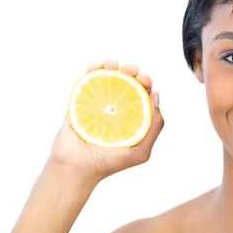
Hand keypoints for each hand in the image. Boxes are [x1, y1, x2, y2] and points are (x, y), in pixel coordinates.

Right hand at [48, 59, 164, 183]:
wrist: (76, 168)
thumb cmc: (110, 163)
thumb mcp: (141, 150)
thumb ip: (155, 126)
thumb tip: (156, 95)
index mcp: (132, 115)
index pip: (143, 92)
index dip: (146, 81)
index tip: (144, 80)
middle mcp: (116, 106)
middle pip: (127, 80)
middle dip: (132, 70)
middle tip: (130, 71)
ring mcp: (98, 101)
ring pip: (108, 75)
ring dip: (112, 64)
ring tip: (113, 64)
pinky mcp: (79, 100)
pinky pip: (87, 79)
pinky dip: (94, 68)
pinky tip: (99, 65)